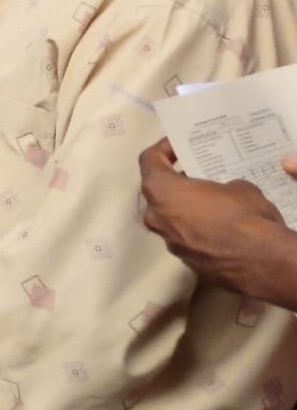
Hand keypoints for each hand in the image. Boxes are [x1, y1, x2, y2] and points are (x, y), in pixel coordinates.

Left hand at [139, 139, 296, 307]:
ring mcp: (169, 242)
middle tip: (197, 176)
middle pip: (158, 192)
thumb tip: (222, 193)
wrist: (260, 262)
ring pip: (171, 219)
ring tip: (211, 204)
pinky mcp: (186, 262)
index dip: (163, 149)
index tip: (178, 146)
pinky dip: (198, 232)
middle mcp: (155, 217)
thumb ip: (218, 185)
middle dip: (176, 183)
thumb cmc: (243, 216)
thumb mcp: (238, 186)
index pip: (149, 160)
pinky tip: (220, 229)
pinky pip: (188, 239)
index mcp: (160, 190)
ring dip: (186, 210)